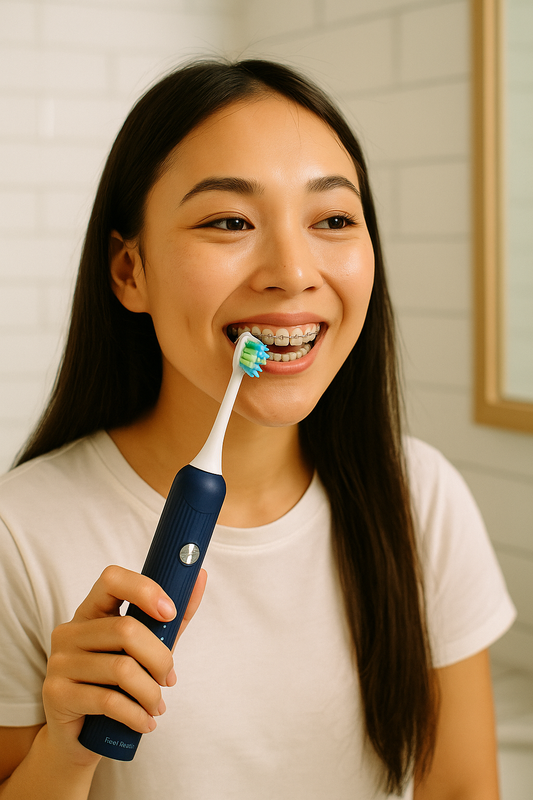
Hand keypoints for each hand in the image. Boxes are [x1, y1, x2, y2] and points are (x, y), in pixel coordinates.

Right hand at [42, 565, 205, 764]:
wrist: (80, 736)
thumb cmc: (119, 684)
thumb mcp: (148, 648)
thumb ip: (173, 617)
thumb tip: (201, 576)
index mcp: (92, 611)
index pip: (112, 579)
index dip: (144, 590)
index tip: (170, 612)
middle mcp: (70, 631)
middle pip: (125, 630)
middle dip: (159, 658)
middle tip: (169, 679)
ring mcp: (59, 661)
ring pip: (121, 668)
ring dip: (151, 693)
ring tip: (157, 707)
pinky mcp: (56, 694)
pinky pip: (108, 701)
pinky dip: (137, 715)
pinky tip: (145, 722)